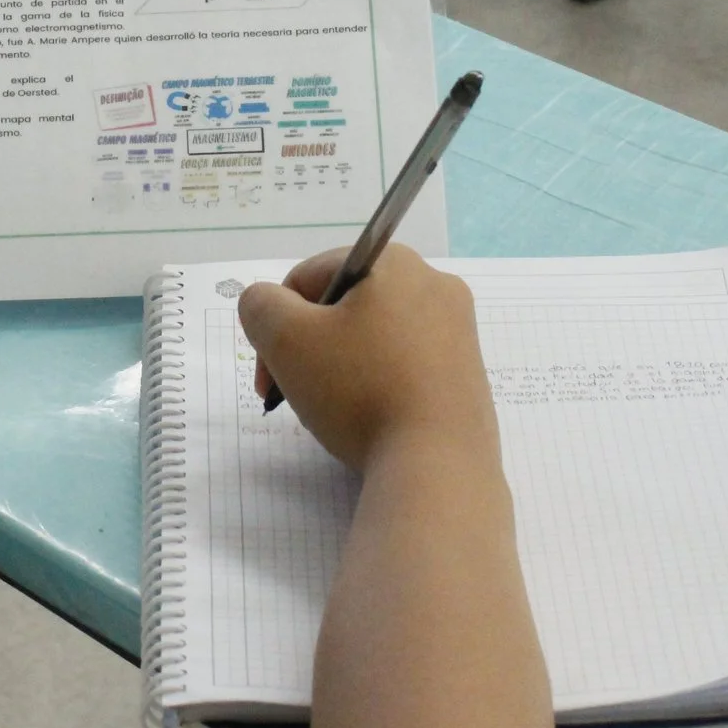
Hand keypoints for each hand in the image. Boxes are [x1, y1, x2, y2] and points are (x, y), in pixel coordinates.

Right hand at [238, 246, 493, 471]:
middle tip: (294, 393)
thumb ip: (260, 306)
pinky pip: (405, 367)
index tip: (269, 377)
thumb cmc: (360, 390)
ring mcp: (459, 332)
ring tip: (333, 411)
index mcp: (394, 262)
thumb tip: (269, 306)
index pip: (308, 277)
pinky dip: (378, 386)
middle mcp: (435, 285)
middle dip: (309, 347)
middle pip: (344, 307)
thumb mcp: (286, 339)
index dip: (276, 324)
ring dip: (340, 368)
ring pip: (373, 338)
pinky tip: (370, 419)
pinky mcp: (467, 374)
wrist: (436, 465)